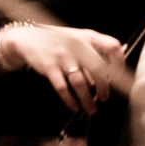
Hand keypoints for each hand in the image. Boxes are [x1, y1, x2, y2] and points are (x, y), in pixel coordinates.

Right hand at [0, 23, 125, 114]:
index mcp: (87, 37)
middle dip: (104, 88)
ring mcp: (63, 55)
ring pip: (81, 83)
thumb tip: (103, 81)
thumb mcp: (75, 40)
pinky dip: (70, 100)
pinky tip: (73, 105)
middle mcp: (77, 45)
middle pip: (98, 69)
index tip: (117, 76)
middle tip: (103, 98)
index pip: (112, 47)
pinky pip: (63, 88)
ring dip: (88, 100)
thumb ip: (91, 56)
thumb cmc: (55, 41)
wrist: (26, 38)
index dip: (118, 63)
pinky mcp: (49, 66)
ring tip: (90, 108)